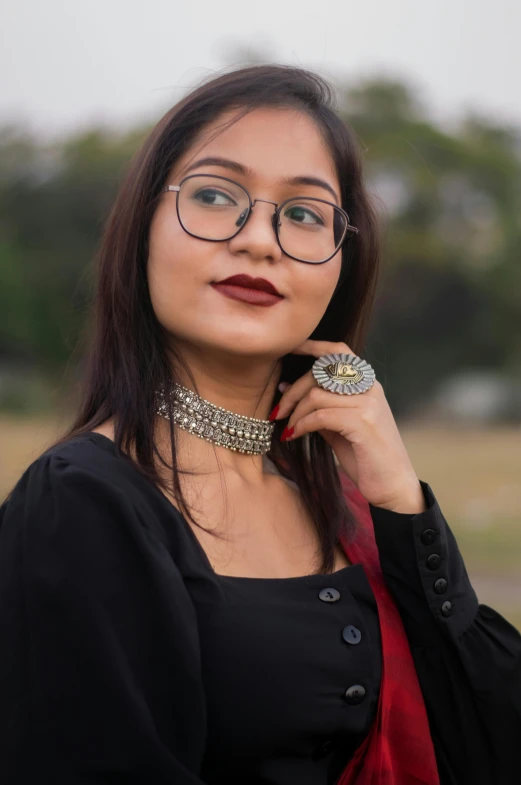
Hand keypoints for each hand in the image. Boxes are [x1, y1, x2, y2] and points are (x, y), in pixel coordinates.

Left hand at [273, 339, 425, 512]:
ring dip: (294, 413)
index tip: (289, 351)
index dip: (312, 346)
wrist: (393, 486)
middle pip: (320, 374)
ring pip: (316, 395)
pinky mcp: (362, 422)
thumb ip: (320, 407)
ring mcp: (368, 404)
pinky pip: (320, 415)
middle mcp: (370, 389)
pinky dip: (302, 425)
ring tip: (287, 429)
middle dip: (292, 392)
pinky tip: (294, 436)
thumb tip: (287, 389)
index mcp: (367, 385)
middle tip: (276, 412)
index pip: (339, 352)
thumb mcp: (339, 428)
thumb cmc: (364, 457)